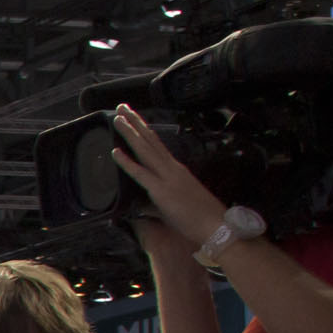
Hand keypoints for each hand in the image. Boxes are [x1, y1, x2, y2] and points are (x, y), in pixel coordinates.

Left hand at [109, 105, 229, 251]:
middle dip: (135, 122)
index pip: (157, 144)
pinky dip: (127, 162)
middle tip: (122, 106)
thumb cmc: (200, 217)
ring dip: (130, 133)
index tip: (133, 117)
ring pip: (145, 150)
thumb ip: (160, 198)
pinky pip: (140, 173)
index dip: (144, 130)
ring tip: (117, 118)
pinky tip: (115, 151)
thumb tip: (145, 203)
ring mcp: (167, 177)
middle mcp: (172, 168)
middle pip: (150, 140)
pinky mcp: (161, 191)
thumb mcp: (176, 202)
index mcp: (176, 169)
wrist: (217, 226)